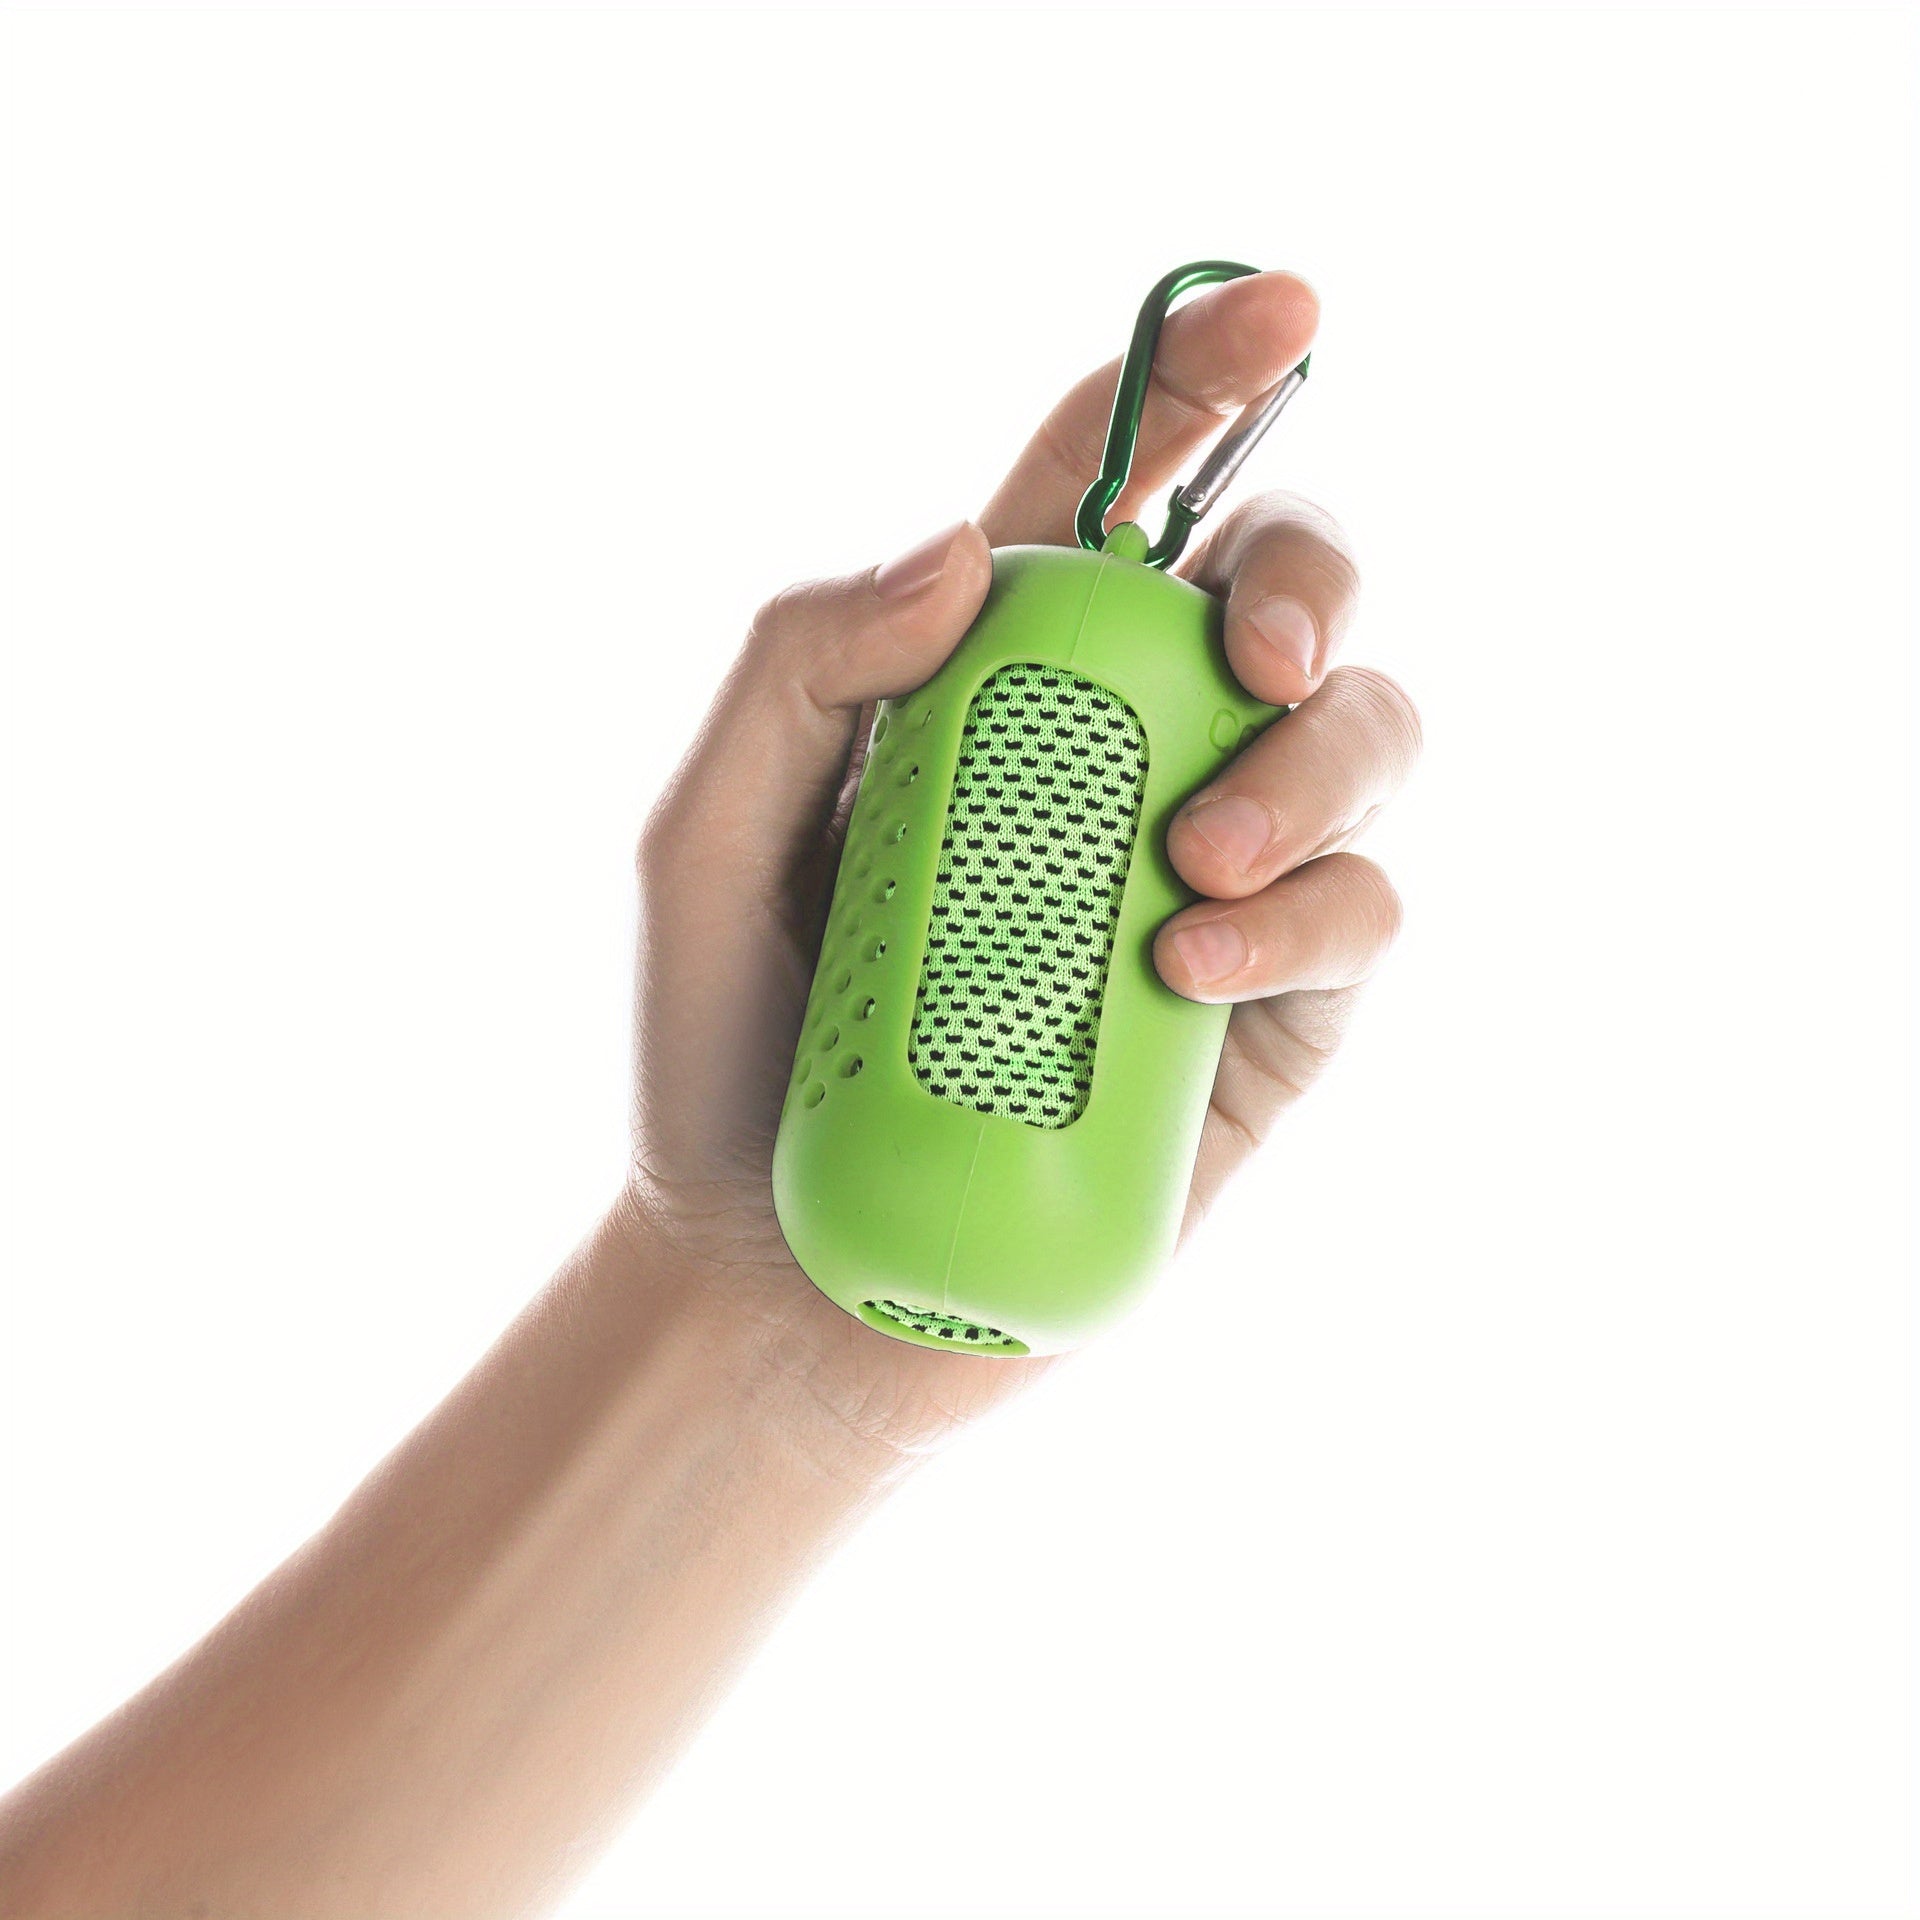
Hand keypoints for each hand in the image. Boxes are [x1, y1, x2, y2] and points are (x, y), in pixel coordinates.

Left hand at [622, 273, 1420, 1460]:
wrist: (788, 1279)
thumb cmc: (732, 1050)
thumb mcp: (704, 841)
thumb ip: (796, 668)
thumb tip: (969, 548)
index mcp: (994, 683)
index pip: (1110, 492)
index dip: (1201, 378)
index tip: (1280, 307)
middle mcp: (1123, 753)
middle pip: (1278, 590)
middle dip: (1305, 580)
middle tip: (1251, 660)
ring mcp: (1212, 873)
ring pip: (1363, 734)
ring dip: (1320, 762)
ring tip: (1191, 864)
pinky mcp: (1269, 1004)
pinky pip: (1359, 909)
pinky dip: (1306, 910)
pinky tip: (1193, 963)